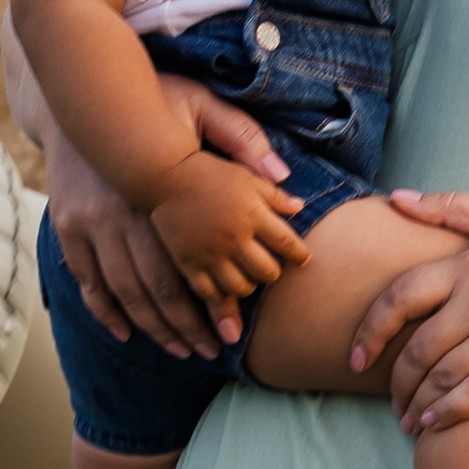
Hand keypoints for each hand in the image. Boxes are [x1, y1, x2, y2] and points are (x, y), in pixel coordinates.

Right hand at [152, 154, 308, 313]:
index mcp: (252, 214)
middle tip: (271, 268)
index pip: (287, 243)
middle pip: (268, 271)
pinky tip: (223, 287)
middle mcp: (234, 237)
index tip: (303, 259)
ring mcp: (210, 253)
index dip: (299, 255)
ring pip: (241, 287)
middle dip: (274, 272)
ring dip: (250, 286)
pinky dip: (221, 296)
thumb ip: (274, 194)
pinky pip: (210, 293)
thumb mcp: (246, 177)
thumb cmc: (210, 173)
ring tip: (248, 277)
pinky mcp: (188, 263)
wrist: (165, 175)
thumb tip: (300, 207)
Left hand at [352, 188, 468, 432]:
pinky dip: (449, 413)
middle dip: (395, 380)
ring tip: (406, 417)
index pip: (401, 298)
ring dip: (416, 402)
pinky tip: (432, 424)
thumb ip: (448, 207)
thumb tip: (395, 199)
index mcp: (468, 265)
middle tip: (388, 396)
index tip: (357, 356)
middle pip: (418, 349)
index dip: (371, 330)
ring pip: (443, 377)